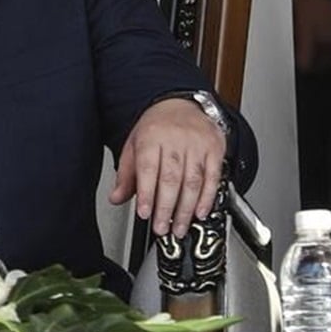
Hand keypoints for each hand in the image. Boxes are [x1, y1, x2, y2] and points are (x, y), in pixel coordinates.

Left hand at [108, 98, 225, 237]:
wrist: (180, 103)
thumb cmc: (155, 127)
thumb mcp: (134, 144)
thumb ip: (126, 174)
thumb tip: (116, 198)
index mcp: (150, 137)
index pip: (147, 168)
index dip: (147, 193)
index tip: (145, 213)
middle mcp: (174, 139)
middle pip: (171, 178)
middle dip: (166, 208)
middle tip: (161, 228)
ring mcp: (196, 143)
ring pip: (192, 180)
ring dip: (186, 208)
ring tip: (178, 227)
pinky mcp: (214, 148)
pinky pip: (212, 177)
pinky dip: (207, 198)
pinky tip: (200, 212)